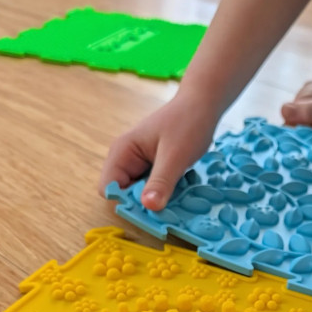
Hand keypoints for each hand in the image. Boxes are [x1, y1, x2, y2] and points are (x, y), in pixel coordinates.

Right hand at [98, 92, 216, 209]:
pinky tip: (182, 187)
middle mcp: (126, 159)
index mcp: (122, 152)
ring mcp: (140, 163)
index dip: (126, 202)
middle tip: (171, 204)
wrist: (203, 104)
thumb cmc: (188, 123)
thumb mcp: (175, 156)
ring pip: (142, 193)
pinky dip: (166, 191)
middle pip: (125, 194)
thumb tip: (148, 207)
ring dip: (158, 198)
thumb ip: (161, 182)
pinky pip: (154, 187)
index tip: (151, 206)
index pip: (108, 188)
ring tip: (179, 194)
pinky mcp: (154, 167)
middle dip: (145, 203)